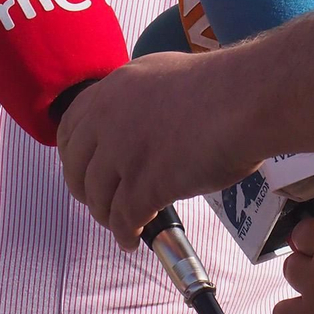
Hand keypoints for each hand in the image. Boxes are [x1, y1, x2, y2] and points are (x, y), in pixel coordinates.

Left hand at [56, 52, 264, 249]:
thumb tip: (131, 113)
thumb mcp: (159, 73)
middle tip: (99, 203)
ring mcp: (124, 154)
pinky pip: (123, 220)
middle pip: (76, 170)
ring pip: (98, 199)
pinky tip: (132, 240)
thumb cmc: (219, 87)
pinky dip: (125, 235)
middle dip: (85, 192)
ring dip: (106, 217)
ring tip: (120, 226)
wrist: (244, 100)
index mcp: (110, 92)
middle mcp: (108, 122)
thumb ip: (135, 96)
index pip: (68, 131)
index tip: (81, 170)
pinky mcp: (146, 185)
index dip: (72, 157)